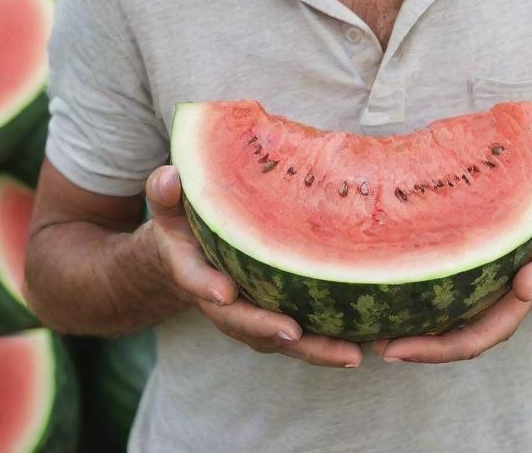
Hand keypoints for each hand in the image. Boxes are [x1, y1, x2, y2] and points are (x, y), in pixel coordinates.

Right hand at [145, 165, 363, 368]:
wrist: (185, 258)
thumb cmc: (182, 225)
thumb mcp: (168, 205)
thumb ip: (165, 193)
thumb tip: (169, 176)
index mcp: (192, 271)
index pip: (196, 280)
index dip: (207, 286)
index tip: (224, 291)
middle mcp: (221, 301)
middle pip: (244, 323)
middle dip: (268, 330)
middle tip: (295, 334)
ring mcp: (250, 313)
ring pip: (279, 339)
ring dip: (314, 350)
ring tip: (351, 354)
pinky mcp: (276, 315)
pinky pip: (301, 336)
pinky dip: (328, 344)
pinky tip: (365, 346)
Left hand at [371, 185, 531, 363]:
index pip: (498, 324)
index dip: (466, 335)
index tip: (434, 339)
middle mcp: (508, 298)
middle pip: (468, 337)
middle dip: (428, 348)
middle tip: (385, 349)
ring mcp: (492, 292)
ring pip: (454, 326)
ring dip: (417, 336)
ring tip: (373, 337)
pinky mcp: (478, 279)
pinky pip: (449, 304)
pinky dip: (421, 312)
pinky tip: (386, 305)